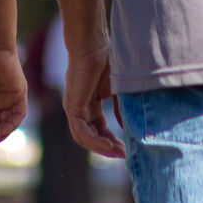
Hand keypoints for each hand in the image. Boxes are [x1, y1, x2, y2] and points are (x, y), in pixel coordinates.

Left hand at [62, 40, 124, 158]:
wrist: (94, 47)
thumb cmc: (107, 61)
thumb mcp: (119, 91)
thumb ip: (122, 109)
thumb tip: (130, 127)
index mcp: (91, 104)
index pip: (100, 129)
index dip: (113, 141)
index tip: (128, 148)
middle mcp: (81, 109)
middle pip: (93, 136)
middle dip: (110, 148)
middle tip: (126, 155)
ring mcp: (75, 109)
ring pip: (86, 138)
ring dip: (102, 148)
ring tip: (120, 153)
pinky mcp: (72, 108)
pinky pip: (81, 133)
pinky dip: (94, 142)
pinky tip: (109, 145)